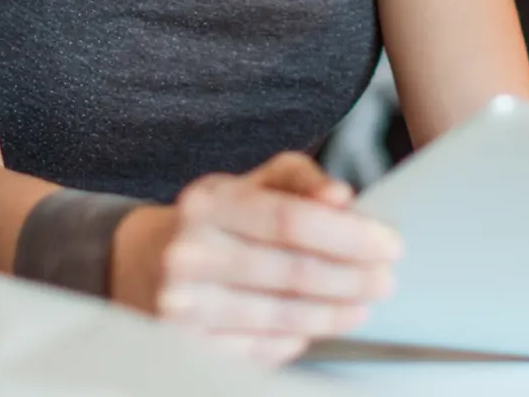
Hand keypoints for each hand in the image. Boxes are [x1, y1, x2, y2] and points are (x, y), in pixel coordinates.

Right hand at [118, 152, 400, 367]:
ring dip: (334, 312)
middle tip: (384, 278)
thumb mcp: (244, 184)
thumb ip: (296, 179)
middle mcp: (191, 253)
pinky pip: (264, 348)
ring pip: (283, 316)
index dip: (347, 235)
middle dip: (352, 277)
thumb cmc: (209, 220)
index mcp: (206, 203)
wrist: (141, 263)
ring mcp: (187, 306)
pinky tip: (318, 323)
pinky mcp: (191, 347)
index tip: (387, 242)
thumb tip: (341, 195)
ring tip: (361, 302)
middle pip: (292, 272)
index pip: (289, 220)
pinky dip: (300, 337)